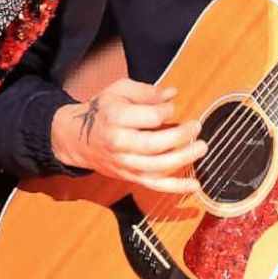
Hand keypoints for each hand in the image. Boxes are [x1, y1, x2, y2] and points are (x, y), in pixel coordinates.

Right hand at [51, 78, 205, 193]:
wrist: (76, 137)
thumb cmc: (102, 110)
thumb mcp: (120, 90)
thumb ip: (147, 92)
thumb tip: (172, 94)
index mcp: (117, 118)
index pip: (151, 117)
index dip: (167, 110)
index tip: (171, 107)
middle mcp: (120, 143)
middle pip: (155, 144)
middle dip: (180, 136)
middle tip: (197, 126)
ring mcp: (125, 163)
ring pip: (157, 167)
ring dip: (183, 159)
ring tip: (201, 148)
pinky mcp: (130, 176)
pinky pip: (155, 185)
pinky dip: (176, 188)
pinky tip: (195, 185)